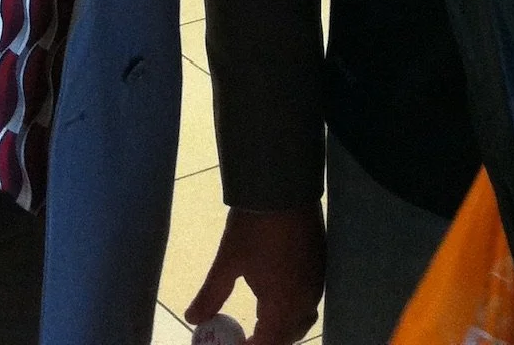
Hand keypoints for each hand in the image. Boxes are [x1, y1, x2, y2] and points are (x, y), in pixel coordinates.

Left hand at [186, 203, 325, 344]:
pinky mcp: (321, 265)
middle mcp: (305, 300)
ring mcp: (316, 282)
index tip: (233, 344)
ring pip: (302, 319)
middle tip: (244, 336)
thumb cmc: (253, 226)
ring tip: (259, 319)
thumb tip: (193, 318)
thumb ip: (211, 295)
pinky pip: (309, 300)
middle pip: (289, 336)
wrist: (282, 184)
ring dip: (282, 326)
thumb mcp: (228, 261)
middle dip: (267, 341)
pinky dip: (293, 307)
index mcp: (283, 305)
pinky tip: (276, 294)